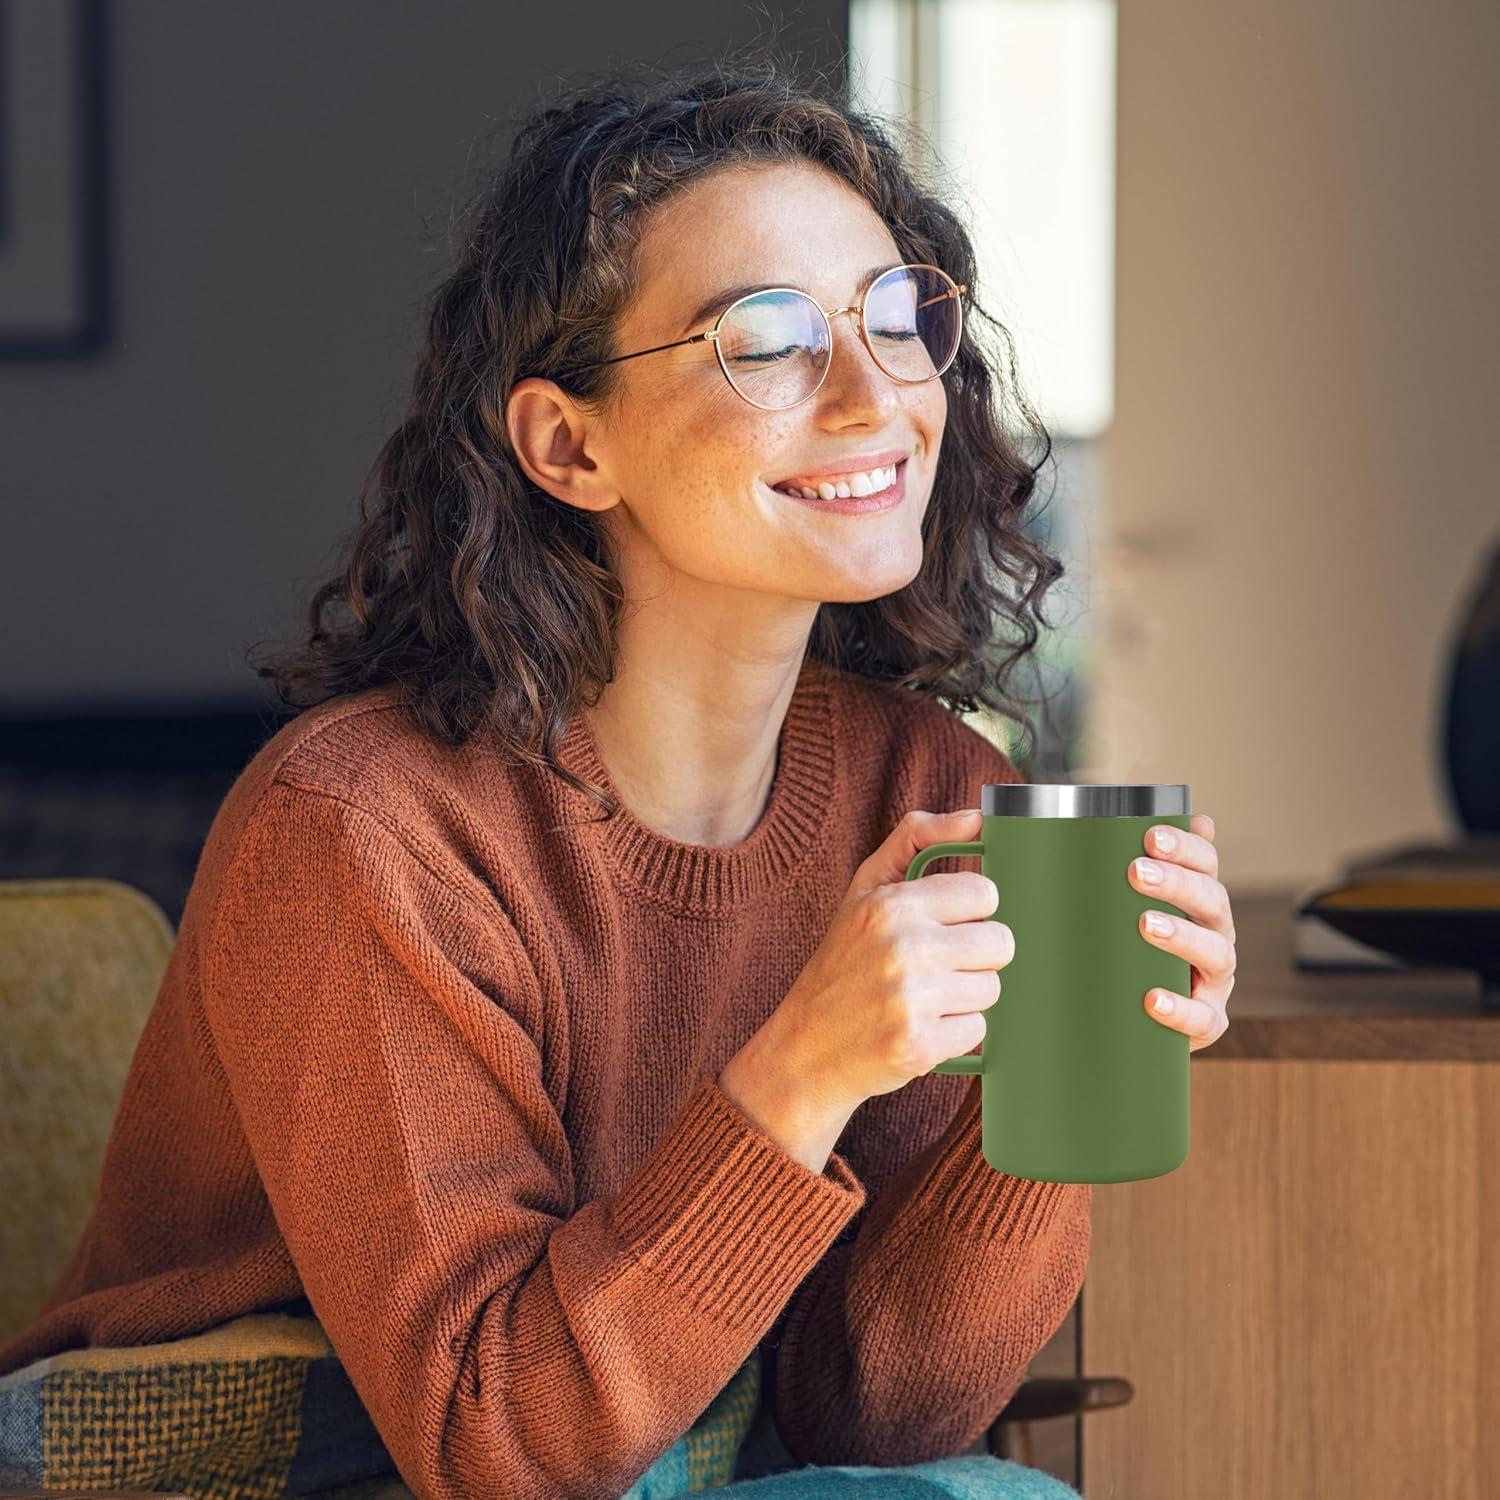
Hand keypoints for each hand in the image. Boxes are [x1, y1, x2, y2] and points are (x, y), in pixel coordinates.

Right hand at [736, 808, 1009, 1116]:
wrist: (804, 1049)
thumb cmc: (841, 964)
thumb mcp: (865, 890)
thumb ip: (916, 839)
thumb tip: (976, 817)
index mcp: (890, 905)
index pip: (984, 893)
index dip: (971, 912)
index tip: (946, 926)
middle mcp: (901, 947)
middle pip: (1000, 943)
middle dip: (975, 957)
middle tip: (937, 967)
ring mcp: (910, 999)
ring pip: (992, 988)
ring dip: (966, 997)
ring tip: (925, 999)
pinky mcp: (919, 1046)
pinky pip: (978, 1030)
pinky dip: (956, 1034)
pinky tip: (921, 1027)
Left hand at [1128, 813, 1234, 1051]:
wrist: (1136, 1018)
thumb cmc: (1130, 951)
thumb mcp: (1125, 909)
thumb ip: (1129, 872)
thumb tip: (1135, 831)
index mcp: (1200, 901)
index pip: (1205, 864)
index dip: (1185, 847)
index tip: (1151, 837)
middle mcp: (1216, 934)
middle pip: (1212, 900)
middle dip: (1176, 883)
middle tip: (1136, 871)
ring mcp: (1217, 979)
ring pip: (1216, 952)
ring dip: (1182, 935)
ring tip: (1146, 925)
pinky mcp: (1209, 1021)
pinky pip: (1203, 1017)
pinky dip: (1180, 1009)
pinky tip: (1153, 999)